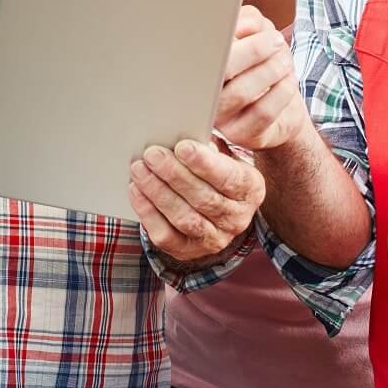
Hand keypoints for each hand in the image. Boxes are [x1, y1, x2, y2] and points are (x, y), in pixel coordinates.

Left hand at [129, 139, 264, 264]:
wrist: (217, 208)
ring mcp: (214, 239)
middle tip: (152, 154)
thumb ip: (209, 148)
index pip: (229, 178)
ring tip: (139, 169)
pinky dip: (148, 212)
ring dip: (158, 192)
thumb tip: (183, 136)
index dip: (204, 163)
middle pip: (204, 198)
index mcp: (251, 190)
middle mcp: (237, 218)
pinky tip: (136, 190)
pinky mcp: (189, 251)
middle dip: (174, 175)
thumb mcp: (222, 156)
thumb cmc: (216, 172)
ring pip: (184, 218)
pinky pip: (166, 235)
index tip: (182, 146)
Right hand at [214, 6, 307, 151]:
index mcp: (199, 66)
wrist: (283, 104)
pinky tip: (289, 80)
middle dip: (253, 51)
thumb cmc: (262, 62)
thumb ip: (248, 20)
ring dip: (270, 71)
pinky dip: (281, 92)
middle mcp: (202, 93)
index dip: (225, 37)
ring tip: (285, 60)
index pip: (202, 51)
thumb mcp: (256, 32)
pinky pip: (262, 112)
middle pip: (221, 70)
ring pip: (241, 93)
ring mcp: (220, 118)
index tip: (251, 27)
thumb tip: (240, 25)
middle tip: (276, 41)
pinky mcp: (241, 135)